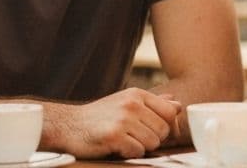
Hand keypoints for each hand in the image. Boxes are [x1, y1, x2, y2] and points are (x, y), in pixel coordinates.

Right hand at [46, 88, 182, 157]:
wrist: (69, 125)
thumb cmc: (100, 116)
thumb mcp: (126, 102)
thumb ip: (153, 104)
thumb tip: (177, 104)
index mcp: (137, 94)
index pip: (171, 112)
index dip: (164, 126)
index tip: (150, 129)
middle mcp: (131, 103)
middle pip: (163, 130)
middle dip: (151, 139)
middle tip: (133, 136)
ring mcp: (122, 119)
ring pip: (152, 143)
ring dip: (139, 147)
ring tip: (124, 140)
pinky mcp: (114, 136)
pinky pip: (137, 151)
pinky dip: (128, 153)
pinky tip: (116, 146)